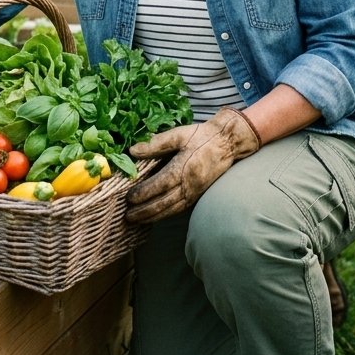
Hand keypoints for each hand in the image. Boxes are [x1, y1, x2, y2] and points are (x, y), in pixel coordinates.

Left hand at [125, 107, 260, 222]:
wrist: (227, 143)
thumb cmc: (202, 136)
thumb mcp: (179, 134)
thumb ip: (156, 143)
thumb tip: (133, 151)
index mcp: (183, 167)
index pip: (160, 184)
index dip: (144, 193)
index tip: (129, 198)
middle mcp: (189, 184)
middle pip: (164, 202)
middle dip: (145, 211)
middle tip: (127, 216)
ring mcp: (194, 192)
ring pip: (171, 209)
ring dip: (153, 217)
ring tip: (137, 221)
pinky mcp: (197, 195)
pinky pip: (179, 209)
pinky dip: (166, 215)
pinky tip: (155, 216)